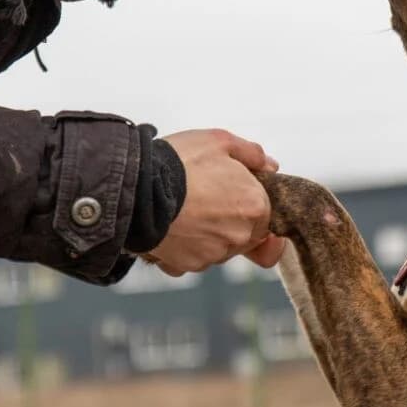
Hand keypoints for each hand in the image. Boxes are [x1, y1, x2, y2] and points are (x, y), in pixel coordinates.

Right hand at [148, 129, 279, 274]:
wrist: (137, 189)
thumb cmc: (179, 161)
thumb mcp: (219, 141)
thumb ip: (251, 153)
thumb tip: (269, 165)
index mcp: (254, 206)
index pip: (264, 212)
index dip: (246, 200)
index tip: (228, 190)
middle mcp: (239, 235)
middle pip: (244, 233)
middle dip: (229, 219)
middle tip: (204, 198)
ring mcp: (214, 254)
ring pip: (219, 247)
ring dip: (208, 234)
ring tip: (184, 209)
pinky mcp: (188, 265)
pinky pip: (192, 257)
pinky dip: (185, 246)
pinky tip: (171, 225)